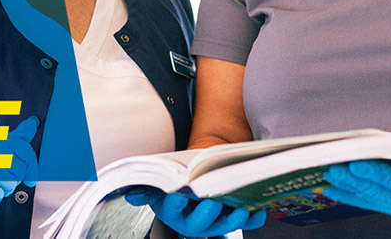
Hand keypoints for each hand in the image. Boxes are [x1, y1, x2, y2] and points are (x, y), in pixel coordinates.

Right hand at [125, 187, 265, 235]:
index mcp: (172, 211)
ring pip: (224, 224)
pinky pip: (247, 221)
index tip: (178, 196)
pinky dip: (254, 217)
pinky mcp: (236, 216)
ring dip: (233, 218)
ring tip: (240, 209)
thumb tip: (131, 195)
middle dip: (206, 214)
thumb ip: (148, 186)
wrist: (205, 166)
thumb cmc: (182, 174)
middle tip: (212, 202)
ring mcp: (216, 221)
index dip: (174, 204)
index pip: (171, 210)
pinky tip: (259, 209)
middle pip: (199, 222)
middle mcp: (193, 221)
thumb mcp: (162, 178)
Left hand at [323, 150, 390, 218]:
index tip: (354, 164)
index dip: (373, 173)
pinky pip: (365, 200)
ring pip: (365, 196)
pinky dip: (348, 195)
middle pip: (372, 191)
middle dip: (350, 179)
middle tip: (330, 167)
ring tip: (325, 175)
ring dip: (344, 186)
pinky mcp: (389, 205)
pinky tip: (331, 190)